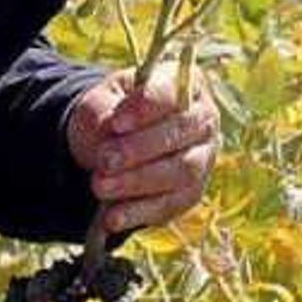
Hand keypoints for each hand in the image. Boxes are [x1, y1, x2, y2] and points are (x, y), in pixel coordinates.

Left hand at [65, 67, 219, 238]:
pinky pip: (171, 205)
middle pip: (181, 134)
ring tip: (100, 186)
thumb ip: (104, 113)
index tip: (115, 123)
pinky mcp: (190, 194)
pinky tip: (112, 216)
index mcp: (183, 84)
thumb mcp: (99, 104)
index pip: (173, 92)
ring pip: (180, 172)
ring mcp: (202, 158)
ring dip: (138, 181)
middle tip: (104, 159)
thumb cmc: (109, 114)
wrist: (108, 146)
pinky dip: (139, 212)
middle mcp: (202, 120)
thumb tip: (110, 133)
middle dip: (140, 149)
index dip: (146, 107)